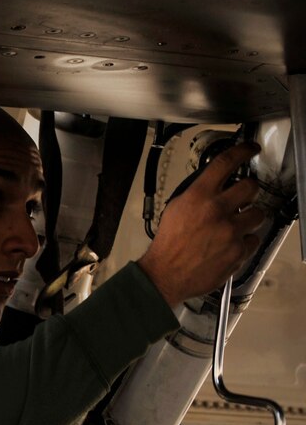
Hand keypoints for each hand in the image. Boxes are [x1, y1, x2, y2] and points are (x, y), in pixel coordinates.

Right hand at [138, 142, 265, 307]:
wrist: (166, 274)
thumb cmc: (168, 244)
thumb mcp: (175, 209)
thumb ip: (197, 194)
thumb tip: (213, 185)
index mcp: (198, 197)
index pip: (226, 163)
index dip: (242, 151)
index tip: (250, 149)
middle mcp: (217, 210)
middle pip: (251, 186)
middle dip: (248, 190)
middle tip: (243, 197)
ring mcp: (231, 231)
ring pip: (258, 213)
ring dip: (250, 217)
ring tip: (236, 225)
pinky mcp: (238, 251)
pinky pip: (253, 239)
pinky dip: (244, 242)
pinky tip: (230, 245)